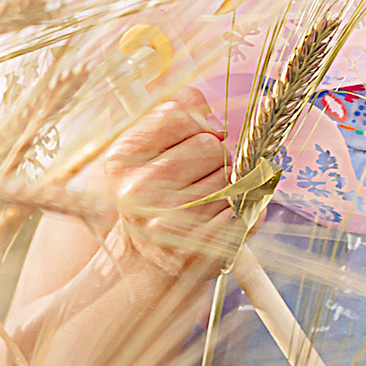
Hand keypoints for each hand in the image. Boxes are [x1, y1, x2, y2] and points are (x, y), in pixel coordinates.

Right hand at [103, 88, 232, 270]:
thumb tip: (212, 118)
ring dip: (229, 184)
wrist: (151, 254)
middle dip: (216, 157)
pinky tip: (219, 218)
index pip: (180, 116)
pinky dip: (242, 210)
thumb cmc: (159, 191)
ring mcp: (167, 223)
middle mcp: (138, 192)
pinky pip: (243, 209)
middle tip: (200, 177)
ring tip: (207, 200)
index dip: (199, 126)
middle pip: (211, 147)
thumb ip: (179, 111)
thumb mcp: (153, 146)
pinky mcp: (197, 248)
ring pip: (230, 177)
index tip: (195, 140)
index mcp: (122, 160)